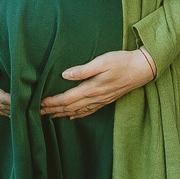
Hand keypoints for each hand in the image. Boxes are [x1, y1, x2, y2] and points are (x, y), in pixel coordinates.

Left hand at [39, 49, 154, 119]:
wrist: (143, 69)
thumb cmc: (122, 62)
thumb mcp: (102, 61)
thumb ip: (83, 70)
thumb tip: (64, 75)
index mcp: (91, 88)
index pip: (66, 99)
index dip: (51, 102)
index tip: (38, 103)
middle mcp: (95, 97)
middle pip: (69, 107)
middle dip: (52, 110)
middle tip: (36, 112)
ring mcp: (101, 100)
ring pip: (77, 111)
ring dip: (62, 113)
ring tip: (49, 115)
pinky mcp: (106, 99)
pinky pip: (88, 111)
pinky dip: (77, 115)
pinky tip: (72, 117)